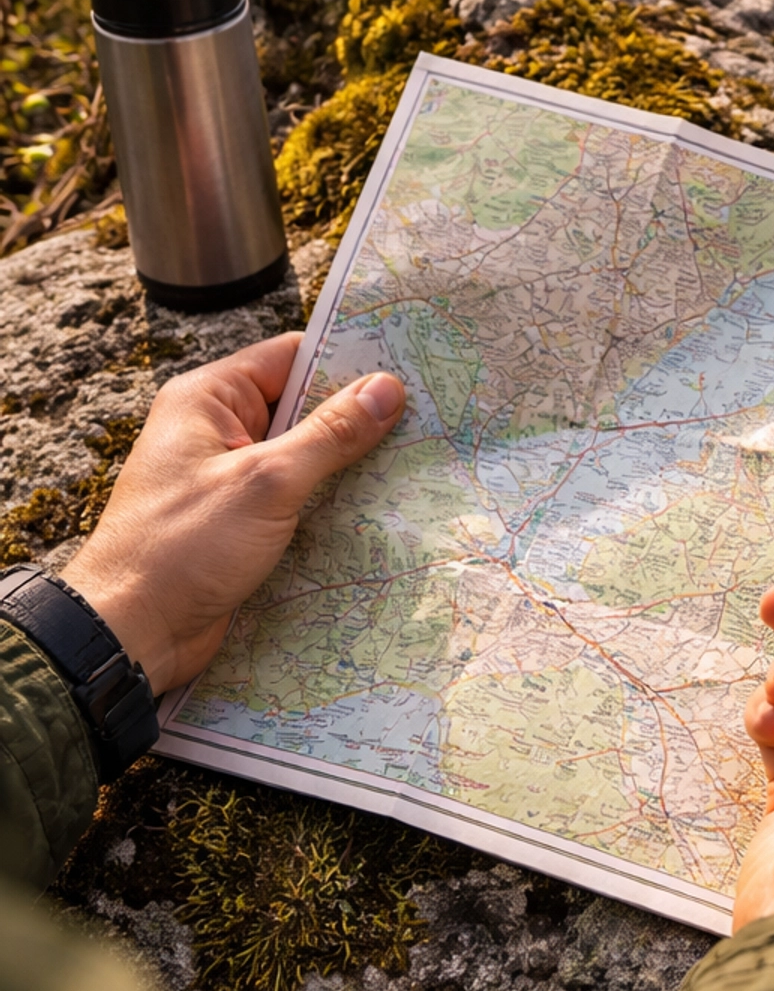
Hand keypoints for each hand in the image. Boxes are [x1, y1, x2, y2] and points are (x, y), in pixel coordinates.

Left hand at [65, 335, 405, 694]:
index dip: (348, 360)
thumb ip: (330, 434)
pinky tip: (380, 507)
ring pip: (304, 456)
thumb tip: (386, 388)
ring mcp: (228, 479)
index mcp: (208, 399)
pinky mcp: (239, 522)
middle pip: (302, 407)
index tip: (406, 367)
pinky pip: (296, 497)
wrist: (131, 633)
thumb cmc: (183, 547)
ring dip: (349, 464)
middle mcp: (216, 431)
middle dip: (357, 416)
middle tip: (426, 419)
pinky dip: (331, 501)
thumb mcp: (266, 482)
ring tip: (416, 461)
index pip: (290, 357)